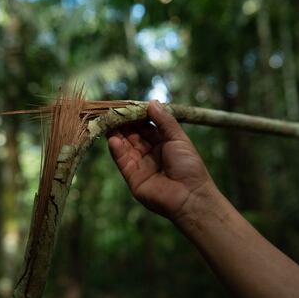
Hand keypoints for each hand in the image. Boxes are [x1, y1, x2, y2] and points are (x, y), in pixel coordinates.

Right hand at [107, 100, 213, 221]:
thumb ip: (164, 121)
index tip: (126, 105)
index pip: (145, 127)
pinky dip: (117, 150)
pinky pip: (123, 161)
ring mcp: (140, 166)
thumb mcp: (178, 138)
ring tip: (108, 121)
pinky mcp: (133, 178)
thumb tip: (152, 102)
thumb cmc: (189, 166)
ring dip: (116, 134)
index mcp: (163, 143)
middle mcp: (150, 154)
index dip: (136, 116)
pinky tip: (112, 138)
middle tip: (112, 112)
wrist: (190, 196)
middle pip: (133, 136)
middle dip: (123, 124)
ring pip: (125, 147)